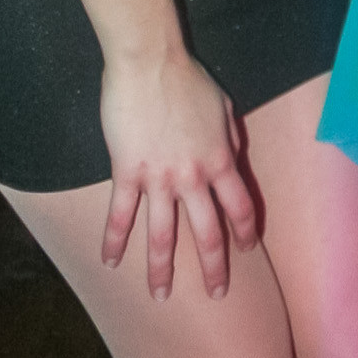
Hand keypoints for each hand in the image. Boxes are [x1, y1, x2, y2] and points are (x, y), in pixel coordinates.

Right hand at [99, 49, 258, 299]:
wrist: (150, 62)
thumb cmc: (187, 78)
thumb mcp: (223, 106)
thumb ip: (230, 137)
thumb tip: (233, 157)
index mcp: (220, 159)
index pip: (240, 205)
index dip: (245, 230)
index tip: (247, 249)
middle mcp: (193, 176)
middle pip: (208, 232)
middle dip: (213, 267)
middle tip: (216, 294)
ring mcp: (159, 178)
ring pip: (163, 235)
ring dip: (162, 269)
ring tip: (160, 295)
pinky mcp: (127, 172)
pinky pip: (121, 214)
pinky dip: (114, 241)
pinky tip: (110, 261)